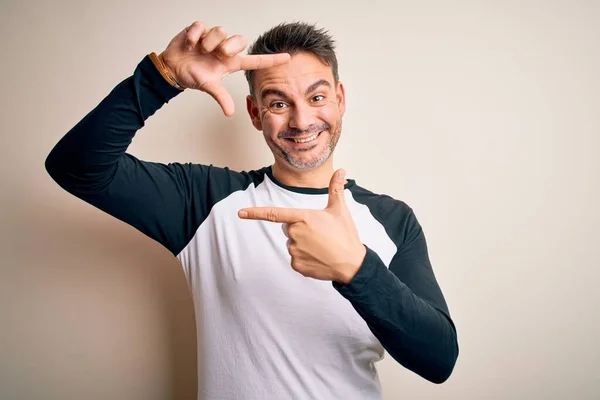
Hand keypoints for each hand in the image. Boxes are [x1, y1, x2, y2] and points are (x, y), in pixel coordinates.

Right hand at [160, 21, 290, 115]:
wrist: (173, 68)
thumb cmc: (193, 76)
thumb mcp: (208, 86)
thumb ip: (221, 97)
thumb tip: (229, 113)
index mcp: (230, 63)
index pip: (255, 61)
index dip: (271, 60)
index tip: (288, 58)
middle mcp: (224, 49)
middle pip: (239, 40)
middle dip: (229, 46)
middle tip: (217, 54)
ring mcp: (212, 38)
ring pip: (220, 31)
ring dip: (208, 43)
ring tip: (199, 50)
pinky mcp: (199, 29)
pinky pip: (201, 27)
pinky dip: (194, 37)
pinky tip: (190, 45)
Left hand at [238, 170, 366, 283]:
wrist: (352, 264)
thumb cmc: (345, 235)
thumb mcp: (339, 210)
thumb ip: (336, 189)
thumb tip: (341, 170)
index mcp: (302, 217)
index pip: (274, 214)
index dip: (254, 213)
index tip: (240, 212)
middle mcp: (294, 233)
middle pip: (288, 228)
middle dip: (300, 229)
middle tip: (320, 234)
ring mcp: (294, 250)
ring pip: (292, 244)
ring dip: (303, 244)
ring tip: (322, 246)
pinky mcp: (296, 265)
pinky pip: (295, 259)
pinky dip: (305, 258)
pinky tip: (319, 258)